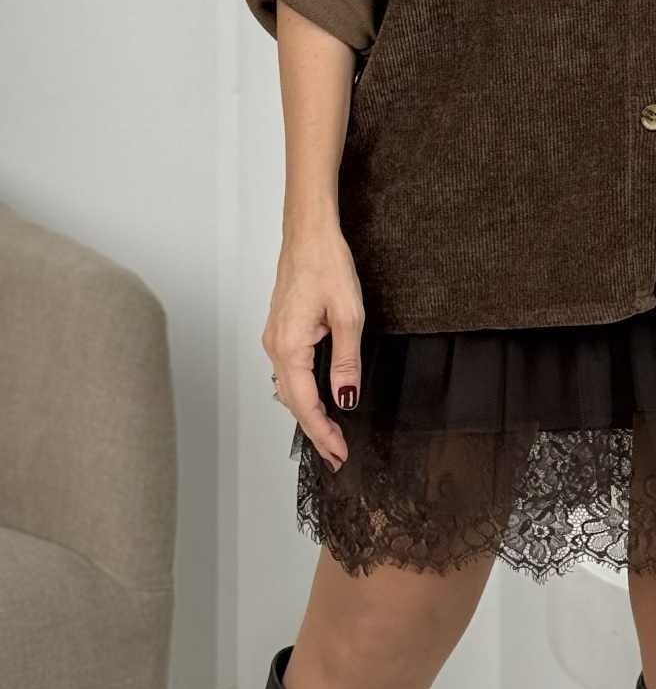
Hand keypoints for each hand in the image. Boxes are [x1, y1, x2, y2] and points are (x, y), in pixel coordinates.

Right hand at [262, 230, 364, 472]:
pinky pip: (289, 372)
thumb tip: (346, 398)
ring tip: (330, 434)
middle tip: (337, 454)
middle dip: (315, 430)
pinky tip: (317, 400)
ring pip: (288, 388)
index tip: (340, 453)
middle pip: (293, 402)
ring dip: (308, 413)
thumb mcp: (349, 315)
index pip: (305, 403)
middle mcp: (275, 346)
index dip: (323, 432)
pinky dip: (302, 392)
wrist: (308, 234)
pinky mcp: (280, 330)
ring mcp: (274, 338)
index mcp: (290, 346)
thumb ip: (346, 361)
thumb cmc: (327, 265)